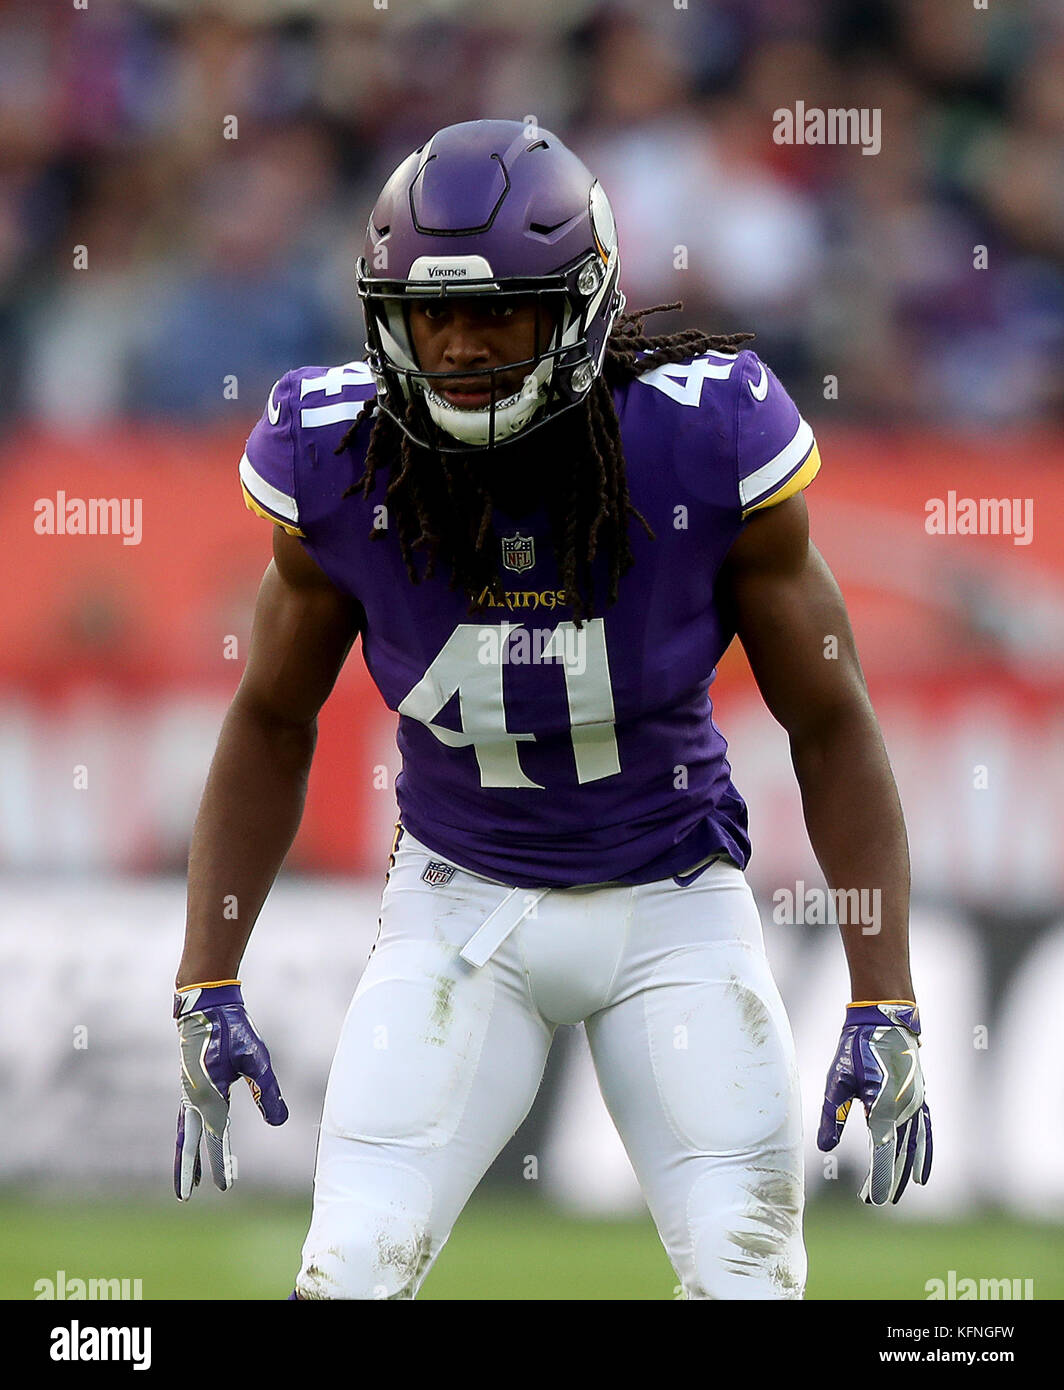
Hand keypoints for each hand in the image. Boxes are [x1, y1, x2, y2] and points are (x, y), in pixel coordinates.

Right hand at [174, 982, 287, 1199]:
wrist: (205, 1004)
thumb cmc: (233, 1029)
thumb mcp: (256, 1059)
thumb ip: (267, 1091)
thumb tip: (279, 1122)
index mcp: (209, 1096)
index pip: (215, 1138)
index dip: (220, 1164)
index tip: (225, 1188)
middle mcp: (192, 1097)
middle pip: (188, 1142)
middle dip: (188, 1170)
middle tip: (185, 1198)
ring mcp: (187, 1089)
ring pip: (183, 1131)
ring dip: (185, 1154)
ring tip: (189, 1178)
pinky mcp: (189, 1081)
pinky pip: (184, 1116)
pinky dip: (186, 1134)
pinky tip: (193, 1137)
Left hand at [817, 1001, 931, 1204]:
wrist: (885, 1019)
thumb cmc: (856, 1047)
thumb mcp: (837, 1080)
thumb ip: (832, 1115)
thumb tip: (824, 1147)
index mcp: (882, 1105)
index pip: (882, 1152)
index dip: (879, 1178)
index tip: (872, 1200)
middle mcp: (904, 1108)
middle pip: (900, 1154)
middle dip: (890, 1180)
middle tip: (877, 1201)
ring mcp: (916, 1103)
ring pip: (915, 1146)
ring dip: (907, 1171)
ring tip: (898, 1193)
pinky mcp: (919, 1098)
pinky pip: (926, 1132)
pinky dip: (925, 1153)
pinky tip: (922, 1171)